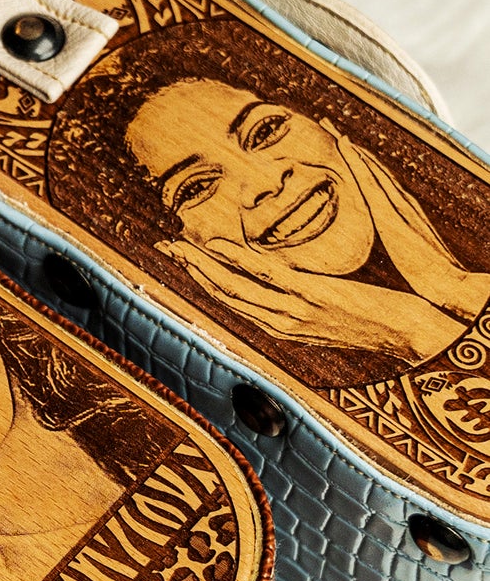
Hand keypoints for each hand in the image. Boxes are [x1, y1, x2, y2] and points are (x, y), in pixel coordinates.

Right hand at [156, 235, 462, 365]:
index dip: (205, 279)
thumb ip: (307, 306)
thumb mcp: (335, 318)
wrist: (415, 335)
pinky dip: (237, 261)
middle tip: (165, 247)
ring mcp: (295, 311)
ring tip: (179, 246)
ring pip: (235, 286)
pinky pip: (265, 276)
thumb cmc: (380, 324)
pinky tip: (218, 246)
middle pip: (224, 294)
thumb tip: (292, 290)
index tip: (184, 259)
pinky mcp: (312, 297)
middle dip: (192, 270)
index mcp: (284, 326)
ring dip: (203, 264)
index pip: (234, 301)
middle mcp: (282, 322)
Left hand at [322, 119, 486, 321]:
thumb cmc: (420, 282)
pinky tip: (343, 144)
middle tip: (328, 125)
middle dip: (350, 147)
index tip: (337, 146)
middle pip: (370, 168)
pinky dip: (356, 161)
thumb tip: (362, 262)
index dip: (356, 163)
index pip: (373, 182)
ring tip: (330, 127)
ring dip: (349, 148)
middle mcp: (399, 203)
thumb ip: (383, 255)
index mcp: (399, 214)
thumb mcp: (395, 263)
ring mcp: (397, 205)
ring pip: (369, 168)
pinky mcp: (390, 213)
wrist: (445, 285)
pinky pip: (370, 181)